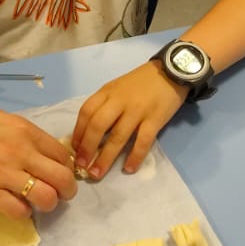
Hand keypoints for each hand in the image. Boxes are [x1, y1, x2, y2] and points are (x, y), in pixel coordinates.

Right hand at [0, 102, 77, 218]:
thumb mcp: (1, 119)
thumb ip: (24, 135)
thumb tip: (44, 152)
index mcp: (25, 131)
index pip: (63, 155)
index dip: (66, 168)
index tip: (60, 173)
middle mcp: (19, 152)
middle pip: (62, 179)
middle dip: (67, 191)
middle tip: (61, 194)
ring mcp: (3, 173)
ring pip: (46, 198)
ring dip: (48, 203)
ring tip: (38, 202)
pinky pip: (18, 210)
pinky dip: (23, 212)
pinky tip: (15, 204)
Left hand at [71, 62, 186, 177]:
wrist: (170, 72)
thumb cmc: (140, 83)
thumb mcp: (117, 88)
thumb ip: (104, 105)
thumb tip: (88, 132)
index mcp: (108, 92)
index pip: (86, 112)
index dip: (78, 132)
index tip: (74, 150)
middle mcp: (120, 101)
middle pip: (98, 125)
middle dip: (87, 148)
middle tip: (81, 166)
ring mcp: (138, 110)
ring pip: (118, 136)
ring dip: (105, 157)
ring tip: (97, 173)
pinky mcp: (155, 119)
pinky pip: (143, 141)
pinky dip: (135, 156)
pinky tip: (128, 168)